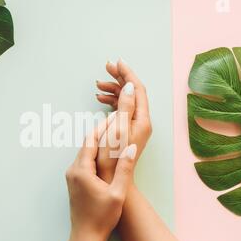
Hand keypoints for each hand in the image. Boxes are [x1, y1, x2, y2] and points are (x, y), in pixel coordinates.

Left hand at [65, 114, 136, 240]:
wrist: (86, 236)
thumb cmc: (102, 217)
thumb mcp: (117, 193)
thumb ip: (124, 169)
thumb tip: (131, 147)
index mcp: (82, 171)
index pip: (91, 141)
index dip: (103, 128)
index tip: (114, 117)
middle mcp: (73, 170)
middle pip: (87, 144)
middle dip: (101, 132)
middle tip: (115, 120)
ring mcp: (71, 176)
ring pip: (85, 152)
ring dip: (98, 143)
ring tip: (113, 133)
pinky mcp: (73, 182)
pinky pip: (83, 161)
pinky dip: (94, 153)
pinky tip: (105, 153)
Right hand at [96, 59, 151, 182]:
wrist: (110, 178)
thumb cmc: (111, 157)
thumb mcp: (117, 130)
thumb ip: (125, 106)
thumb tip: (129, 86)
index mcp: (142, 120)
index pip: (138, 89)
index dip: (128, 74)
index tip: (117, 62)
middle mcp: (141, 121)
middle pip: (132, 92)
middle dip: (120, 78)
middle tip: (106, 67)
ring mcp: (134, 125)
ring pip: (125, 99)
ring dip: (113, 89)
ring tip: (98, 84)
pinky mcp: (125, 130)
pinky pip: (120, 109)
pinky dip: (111, 101)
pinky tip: (100, 98)